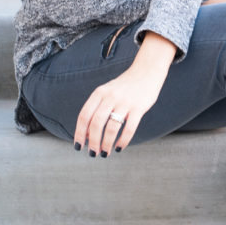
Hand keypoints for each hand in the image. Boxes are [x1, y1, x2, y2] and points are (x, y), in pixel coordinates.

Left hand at [73, 32, 175, 155]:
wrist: (147, 71)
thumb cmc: (125, 86)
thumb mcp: (107, 92)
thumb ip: (97, 109)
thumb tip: (88, 134)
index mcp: (99, 93)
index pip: (84, 116)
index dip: (79, 133)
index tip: (79, 146)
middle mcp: (110, 97)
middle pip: (96, 123)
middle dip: (93, 142)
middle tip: (93, 153)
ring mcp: (125, 102)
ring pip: (111, 128)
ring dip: (106, 144)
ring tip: (105, 153)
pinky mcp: (139, 108)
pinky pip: (129, 128)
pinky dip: (123, 141)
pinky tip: (119, 147)